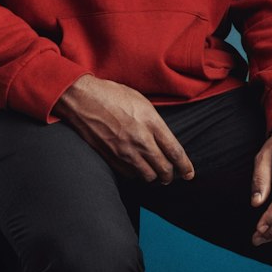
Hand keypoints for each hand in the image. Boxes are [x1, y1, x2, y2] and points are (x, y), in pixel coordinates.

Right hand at [52, 75, 195, 184]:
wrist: (82, 99)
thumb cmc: (111, 95)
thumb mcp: (141, 101)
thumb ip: (155, 122)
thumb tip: (163, 139)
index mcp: (151, 122)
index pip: (175, 152)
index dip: (185, 166)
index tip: (189, 174)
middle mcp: (140, 139)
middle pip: (164, 168)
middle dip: (170, 175)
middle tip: (171, 176)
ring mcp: (124, 151)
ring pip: (147, 176)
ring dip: (153, 176)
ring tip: (154, 173)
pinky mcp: (111, 157)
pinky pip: (130, 174)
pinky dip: (136, 174)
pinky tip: (136, 168)